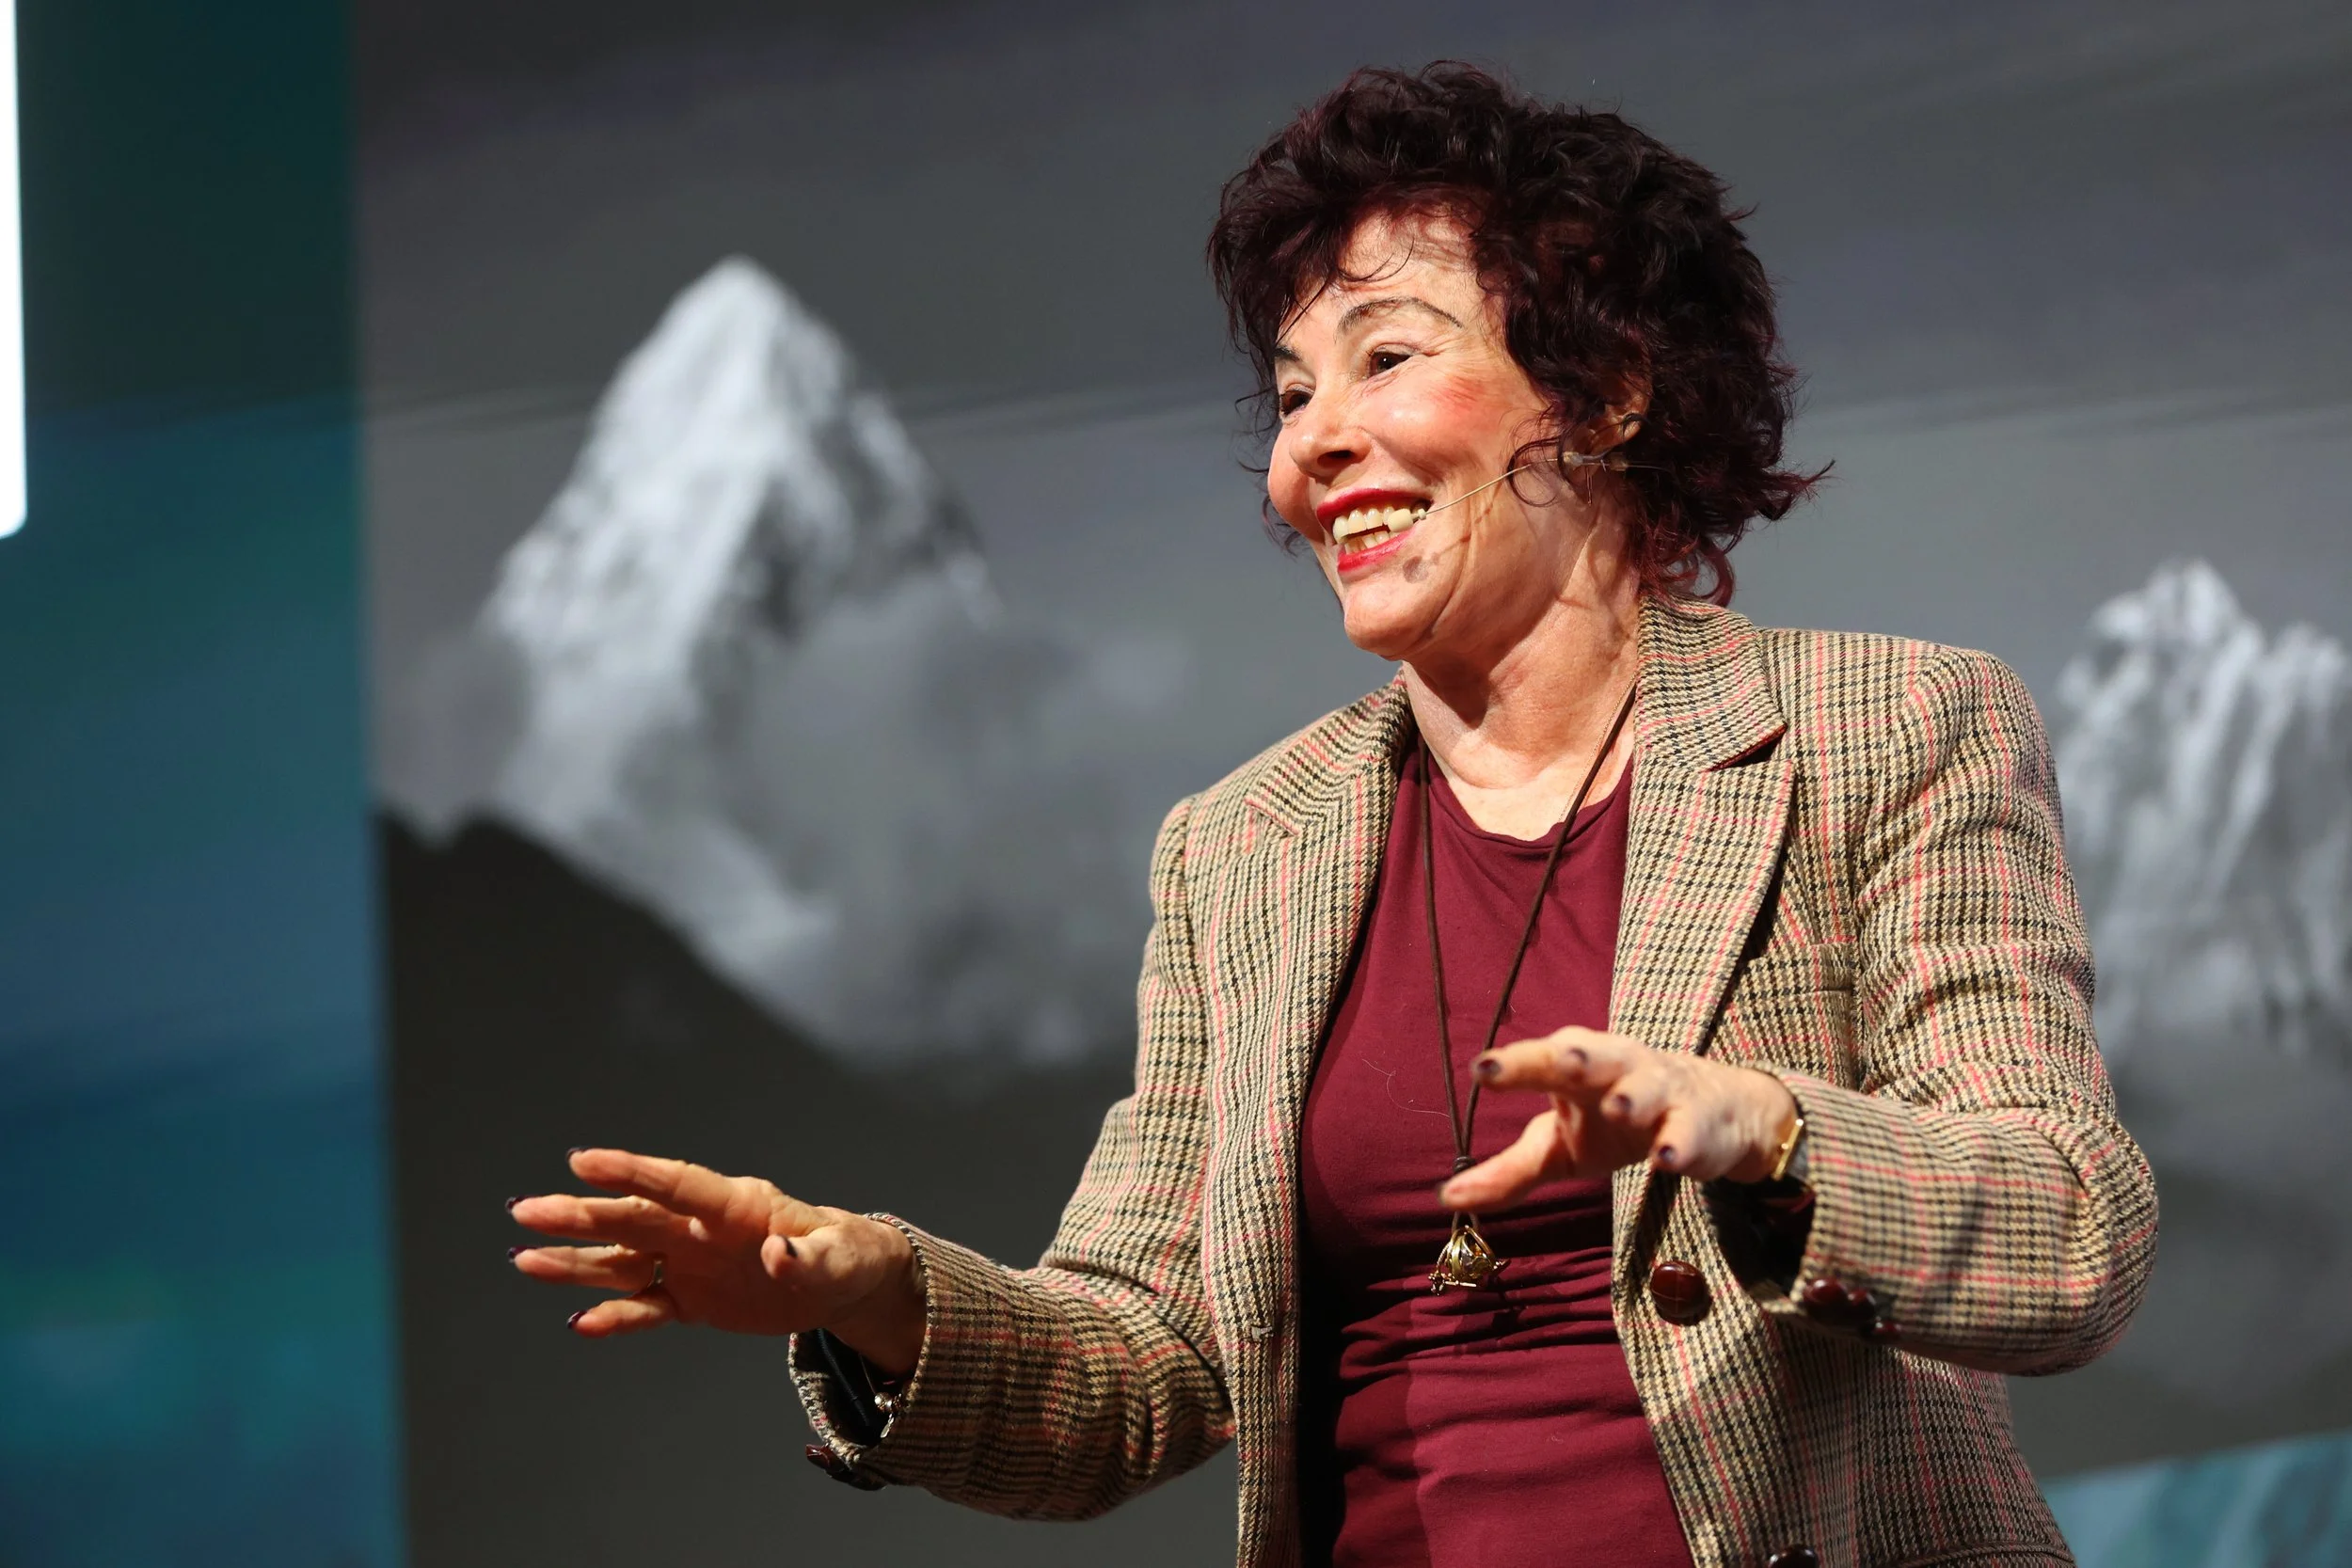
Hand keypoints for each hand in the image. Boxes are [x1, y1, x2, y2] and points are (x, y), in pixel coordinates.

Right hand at [507, 1149, 925, 1374]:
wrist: (842, 1281)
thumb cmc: (846, 1256)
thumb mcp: (841, 1258)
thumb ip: (809, 1257)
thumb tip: (777, 1254)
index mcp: (737, 1206)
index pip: (677, 1183)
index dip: (631, 1171)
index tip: (581, 1160)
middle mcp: (701, 1229)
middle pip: (633, 1219)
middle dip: (581, 1215)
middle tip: (526, 1211)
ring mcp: (691, 1263)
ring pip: (624, 1261)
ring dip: (577, 1262)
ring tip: (525, 1259)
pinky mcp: (691, 1299)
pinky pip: (646, 1307)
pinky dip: (616, 1316)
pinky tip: (580, 1322)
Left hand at [1438, 1027, 1797, 1211]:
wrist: (1710, 1112)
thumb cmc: (1615, 1123)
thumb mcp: (1560, 1148)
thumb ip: (1508, 1171)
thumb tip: (1447, 1198)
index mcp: (1574, 1065)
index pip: (1539, 1059)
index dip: (1513, 1063)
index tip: (1480, 1068)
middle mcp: (1616, 1066)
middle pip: (1594, 1055)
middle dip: (1576, 1056)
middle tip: (1557, 1061)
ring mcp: (1660, 1091)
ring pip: (1647, 1087)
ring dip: (1633, 1097)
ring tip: (1618, 1108)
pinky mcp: (1698, 1123)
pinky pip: (1689, 1132)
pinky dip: (1680, 1143)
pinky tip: (1667, 1158)